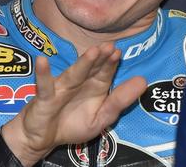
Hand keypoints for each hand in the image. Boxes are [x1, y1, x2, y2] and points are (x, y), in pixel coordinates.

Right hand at [1, 42, 146, 165]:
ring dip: (83, 63)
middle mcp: (78, 83)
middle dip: (101, 59)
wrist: (43, 139)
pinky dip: (43, 74)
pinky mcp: (45, 98)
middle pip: (91, 69)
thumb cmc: (72, 124)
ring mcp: (61, 89)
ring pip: (74, 75)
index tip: (119, 53)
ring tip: (93, 51)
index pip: (105, 73)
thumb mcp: (101, 117)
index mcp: (94, 87)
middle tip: (111, 46)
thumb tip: (143, 81)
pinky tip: (42, 61)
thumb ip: (120, 101)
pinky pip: (45, 86)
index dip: (112, 64)